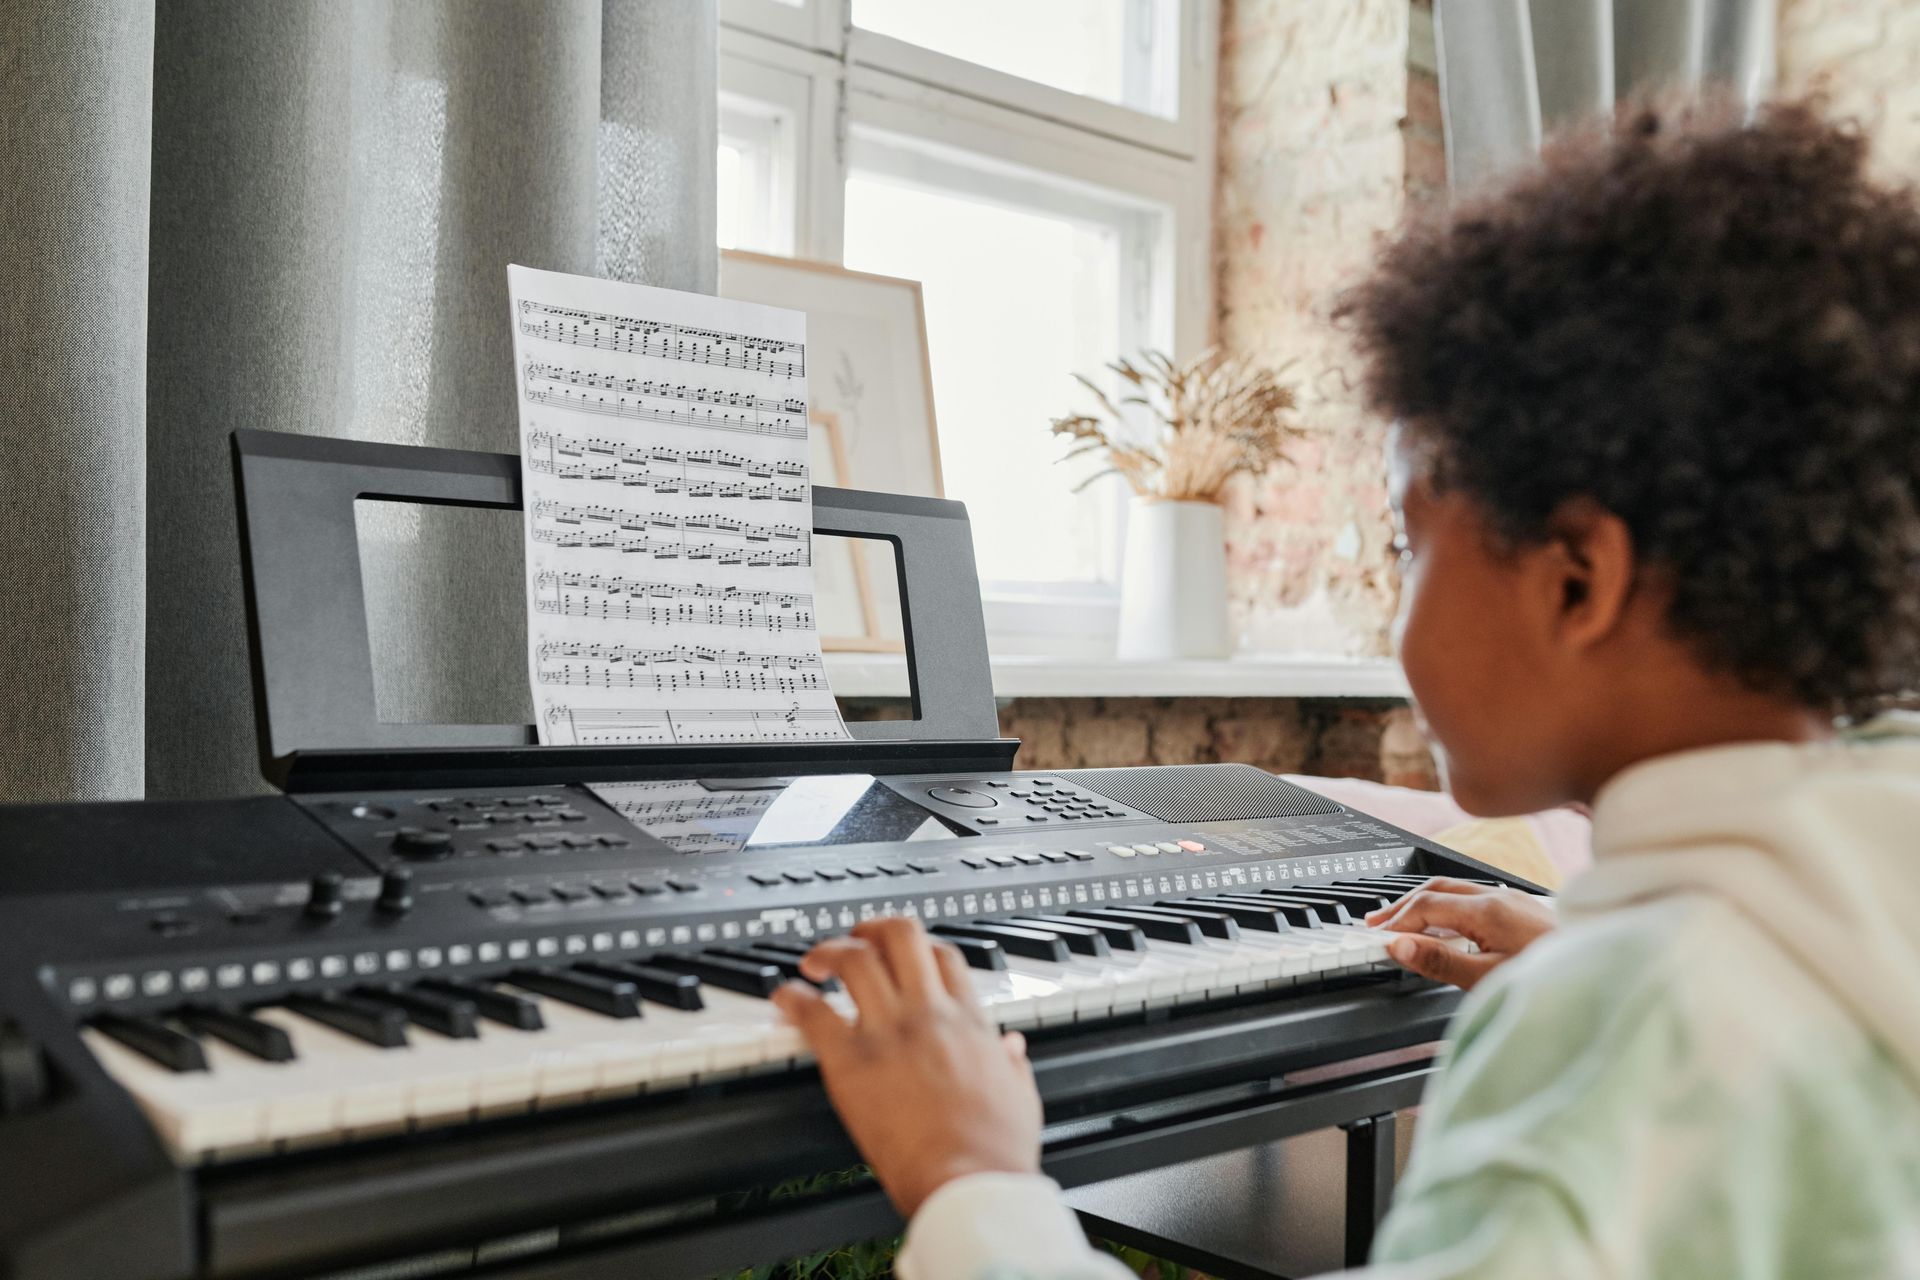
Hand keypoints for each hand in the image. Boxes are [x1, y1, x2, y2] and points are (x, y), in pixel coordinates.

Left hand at [772, 917, 1042, 1217]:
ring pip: (855, 960)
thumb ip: (1014, 1064)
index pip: (943, 955)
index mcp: (969, 1021)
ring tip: (815, 962)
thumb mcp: (1020, 1096)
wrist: (969, 1182)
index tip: (900, 954)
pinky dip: (794, 999)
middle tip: (855, 940)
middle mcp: (928, 1014)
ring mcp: (889, 1033)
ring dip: (830, 952)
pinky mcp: (851, 1062)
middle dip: (872, 929)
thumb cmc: (995, 1150)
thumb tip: (1013, 1047)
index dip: (919, 946)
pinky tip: (785, 998)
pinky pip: (814, 1013)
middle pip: (900, 936)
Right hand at [1364, 877, 1555, 989]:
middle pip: (1438, 890)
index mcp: (1488, 910)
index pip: (1426, 906)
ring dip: (1425, 905)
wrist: (1607, 977)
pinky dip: (1449, 910)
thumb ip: (1441, 962)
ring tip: (1405, 924)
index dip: (1396, 922)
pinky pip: (1476, 900)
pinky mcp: (1525, 913)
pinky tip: (1448, 928)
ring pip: (1457, 892)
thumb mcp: (1488, 979)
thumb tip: (1401, 946)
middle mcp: (1501, 898)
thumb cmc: (1554, 982)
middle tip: (1377, 924)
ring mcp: (1515, 903)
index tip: (1376, 939)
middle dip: (1403, 906)